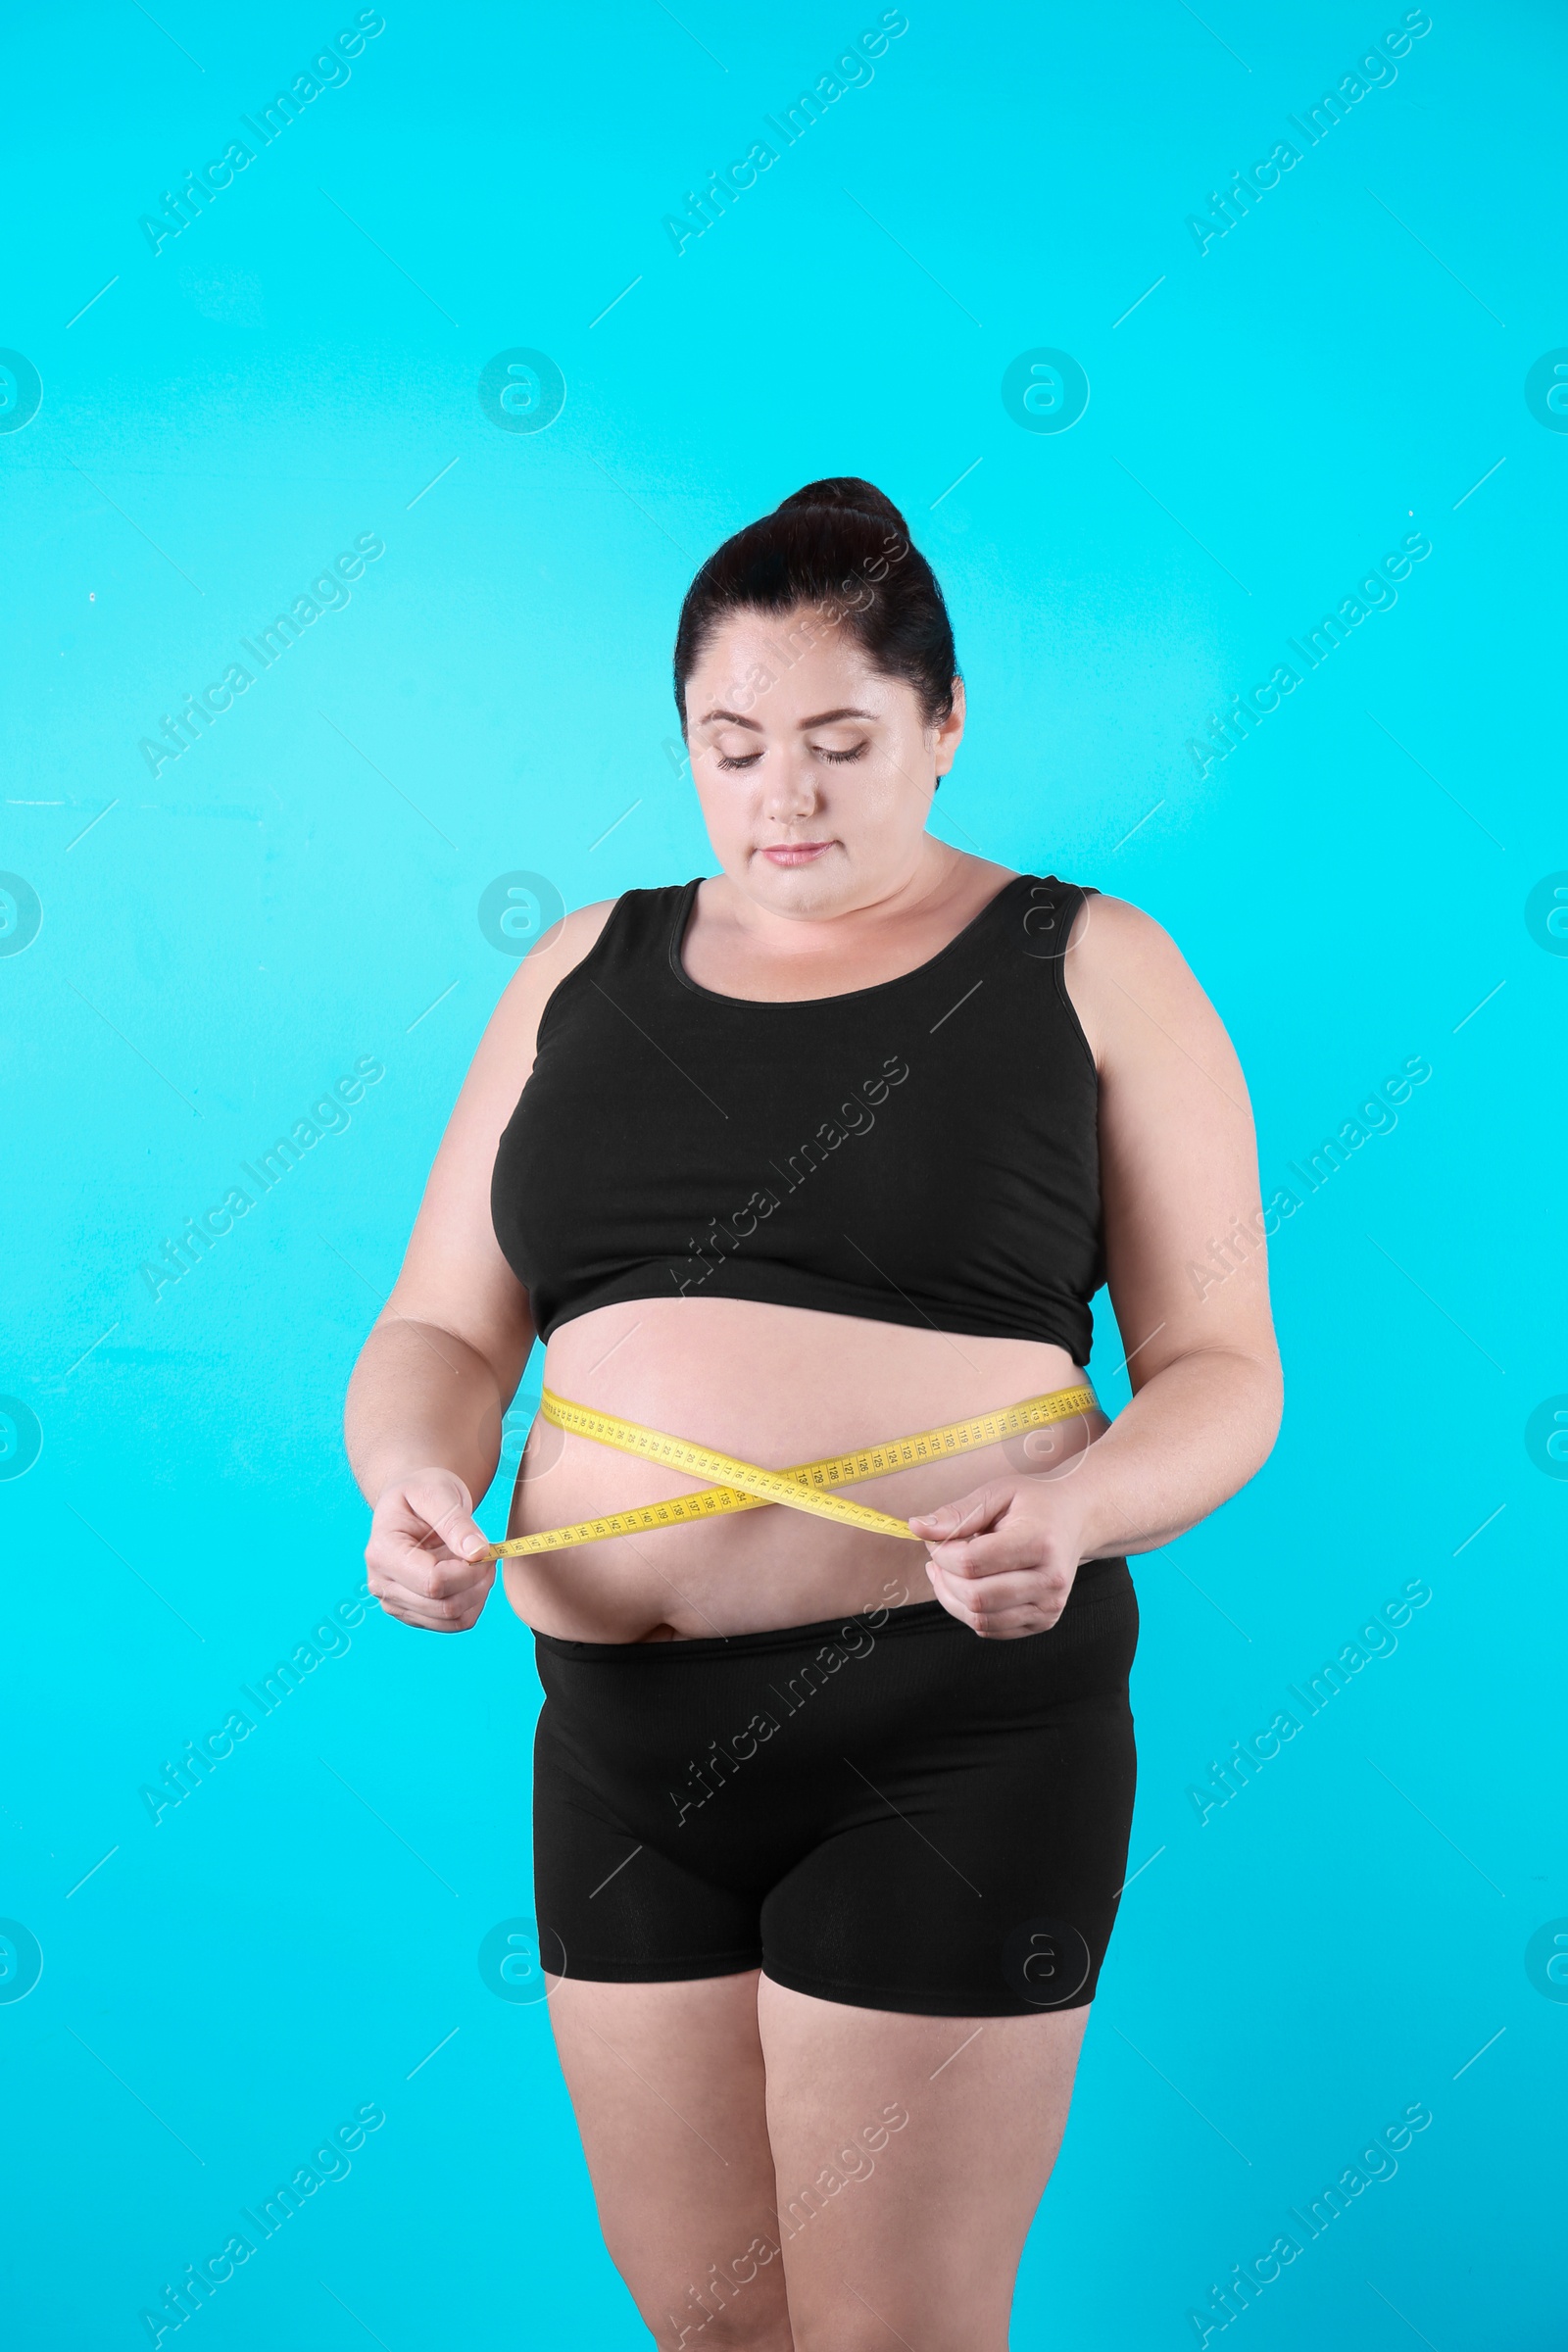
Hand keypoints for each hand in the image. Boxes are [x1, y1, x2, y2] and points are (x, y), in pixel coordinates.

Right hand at [365, 1468, 494, 1631]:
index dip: (469, 1571)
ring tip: (480, 1562)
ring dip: (478, 1593)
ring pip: (452, 1620)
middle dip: (477, 1581)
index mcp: (382, 1553)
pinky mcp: (412, 1612)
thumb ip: (456, 1522)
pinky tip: (471, 1577)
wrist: (412, 1501)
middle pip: (444, 1606)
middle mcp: (381, 1584)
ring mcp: (395, 1602)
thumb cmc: (421, 1490)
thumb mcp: (438, 1491)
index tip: (486, 1549)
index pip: (433, 1582)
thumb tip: (478, 1553)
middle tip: (488, 1553)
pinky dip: (472, 1603)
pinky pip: (453, 1624)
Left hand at [907, 1478, 1085, 1638]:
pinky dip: (968, 1611)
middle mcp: (1049, 1580)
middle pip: (974, 1596)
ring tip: (948, 1572)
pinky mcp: (1043, 1622)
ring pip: (979, 1619)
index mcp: (1039, 1542)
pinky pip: (989, 1629)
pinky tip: (966, 1586)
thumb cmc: (1035, 1504)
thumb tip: (917, 1527)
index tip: (938, 1541)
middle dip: (944, 1577)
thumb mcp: (997, 1493)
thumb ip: (957, 1513)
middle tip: (940, 1556)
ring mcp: (1049, 1606)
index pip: (972, 1563)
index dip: (942, 1554)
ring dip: (951, 1597)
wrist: (1076, 1519)